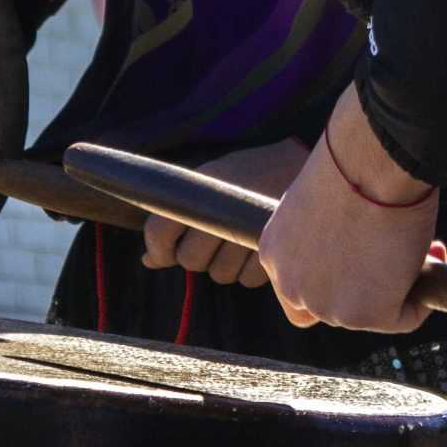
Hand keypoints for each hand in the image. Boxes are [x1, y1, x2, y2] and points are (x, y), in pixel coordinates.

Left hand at [143, 138, 311, 288]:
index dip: (157, 249)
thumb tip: (148, 261)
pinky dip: (248, 270)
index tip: (163, 253)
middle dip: (197, 255)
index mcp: (201, 188)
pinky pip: (246, 281)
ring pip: (219, 274)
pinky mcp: (272, 251)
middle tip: (213, 237)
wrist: (298, 166)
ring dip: (224, 264)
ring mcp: (246, 232)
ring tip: (237, 238)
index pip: (160, 231)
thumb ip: (175, 219)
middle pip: (190, 260)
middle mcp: (220, 210)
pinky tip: (255, 246)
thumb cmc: (247, 175)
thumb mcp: (209, 183)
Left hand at [258, 87, 439, 331]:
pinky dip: (421, 297)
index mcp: (275, 255)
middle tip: (396, 250)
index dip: (337, 281)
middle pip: (335, 308)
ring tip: (414, 243)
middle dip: (371, 283)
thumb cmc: (350, 166)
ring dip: (397, 287)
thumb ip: (328, 239)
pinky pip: (404, 317)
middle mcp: (292, 286)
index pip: (300, 292)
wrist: (368, 163)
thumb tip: (365, 252)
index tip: (364, 260)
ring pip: (371, 313)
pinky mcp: (365, 315)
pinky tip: (432, 258)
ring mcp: (327, 306)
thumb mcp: (320, 207)